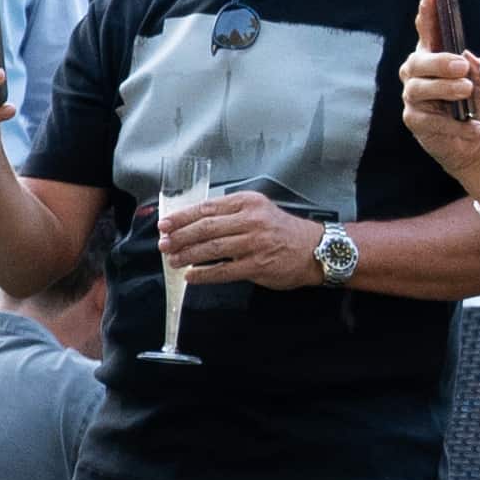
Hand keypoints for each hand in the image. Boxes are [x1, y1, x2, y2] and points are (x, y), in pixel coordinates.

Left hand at [158, 189, 324, 287]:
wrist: (316, 249)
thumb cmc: (282, 231)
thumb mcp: (259, 210)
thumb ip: (231, 213)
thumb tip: (193, 223)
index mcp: (248, 202)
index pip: (207, 208)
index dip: (182, 217)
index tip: (165, 224)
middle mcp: (251, 220)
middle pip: (205, 228)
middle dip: (180, 236)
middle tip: (163, 243)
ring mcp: (254, 243)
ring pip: (211, 249)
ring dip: (187, 255)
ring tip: (172, 259)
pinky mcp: (257, 265)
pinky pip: (223, 270)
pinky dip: (203, 274)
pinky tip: (190, 276)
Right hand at [399, 0, 479, 198]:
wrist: (477, 137)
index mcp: (436, 53)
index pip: (428, 30)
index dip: (427, 13)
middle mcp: (418, 73)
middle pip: (418, 61)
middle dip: (439, 62)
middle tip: (463, 65)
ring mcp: (414, 98)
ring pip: (419, 90)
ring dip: (445, 89)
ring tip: (468, 91)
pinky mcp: (416, 122)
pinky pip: (432, 123)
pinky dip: (458, 126)